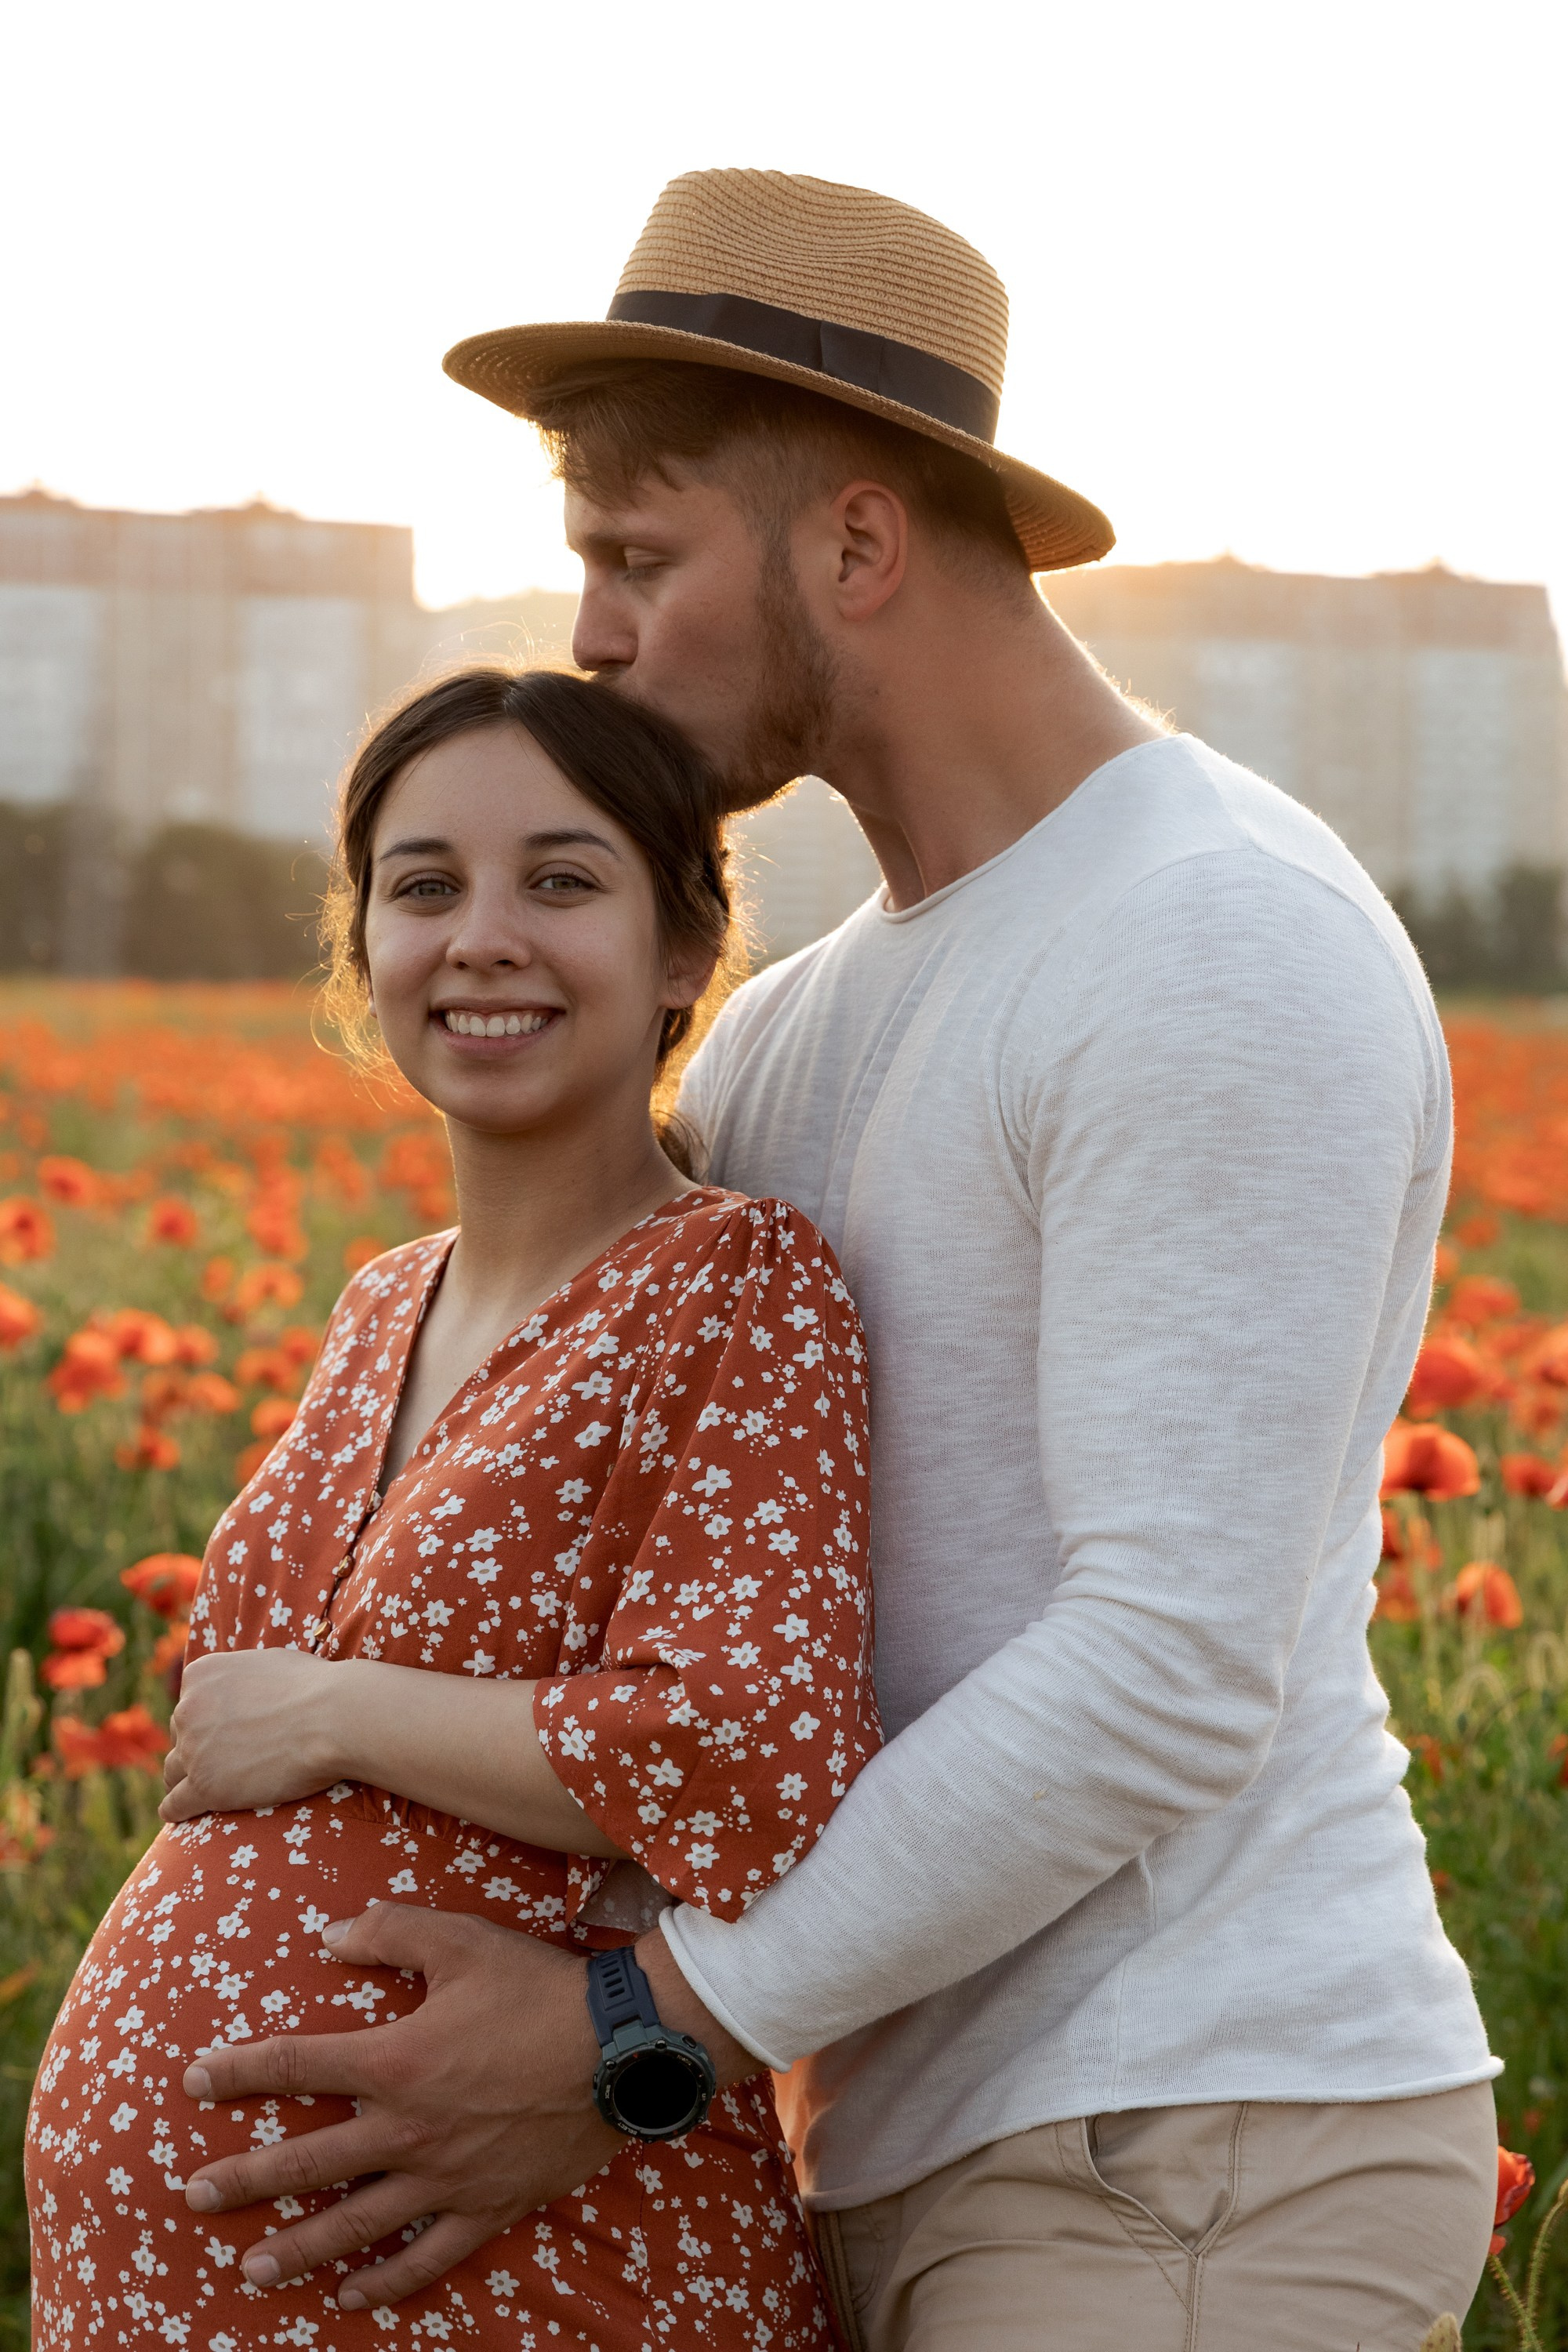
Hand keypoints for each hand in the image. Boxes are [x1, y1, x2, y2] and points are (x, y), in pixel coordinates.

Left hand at [160, 1648, 342, 1821]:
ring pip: (173, 1771)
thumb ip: (239, 1677)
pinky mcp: (204, 1786)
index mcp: (200, 1675)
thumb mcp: (265, 1662)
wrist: (332, 1717)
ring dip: (185, 1780)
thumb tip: (241, 1686)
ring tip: (197, 1790)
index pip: (189, 1704)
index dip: (207, 1721)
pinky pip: (174, 1805)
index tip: (225, 1733)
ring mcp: (194, 1749)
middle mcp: (188, 1709)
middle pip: (180, 1737)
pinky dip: (174, 1811)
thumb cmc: (313, 1687)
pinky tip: (178, 1815)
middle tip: (222, 1761)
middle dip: (197, 1748)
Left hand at [180, 1902, 757, 2308]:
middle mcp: (409, 2128)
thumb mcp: (463, 1939)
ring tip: (250, 2271)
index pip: (297, 2064)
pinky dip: (386, 2284)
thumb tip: (330, 1936)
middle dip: (244, 2180)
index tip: (193, 2083)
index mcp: (396, 2060)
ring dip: (298, 2249)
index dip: (239, 2072)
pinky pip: (427, 2258)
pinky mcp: (487, 2207)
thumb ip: (391, 1931)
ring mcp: (446, 2177)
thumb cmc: (539, 1986)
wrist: (622, 2047)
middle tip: (192, 2197)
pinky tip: (352, 2299)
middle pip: (308, 2161)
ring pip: (356, 2224)